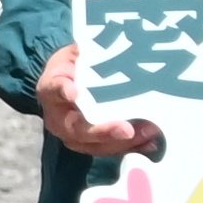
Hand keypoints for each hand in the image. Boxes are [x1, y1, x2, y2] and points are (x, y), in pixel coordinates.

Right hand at [32, 42, 165, 162]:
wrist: (70, 86)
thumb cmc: (74, 67)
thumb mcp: (75, 54)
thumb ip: (83, 54)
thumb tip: (97, 52)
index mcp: (50, 91)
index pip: (53, 90)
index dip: (62, 91)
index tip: (73, 92)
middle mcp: (59, 120)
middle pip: (78, 130)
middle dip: (104, 131)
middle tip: (127, 129)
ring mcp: (76, 137)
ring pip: (98, 146)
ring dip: (125, 143)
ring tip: (149, 132)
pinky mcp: (93, 146)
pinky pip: (113, 150)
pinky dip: (133, 147)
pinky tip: (151, 142)